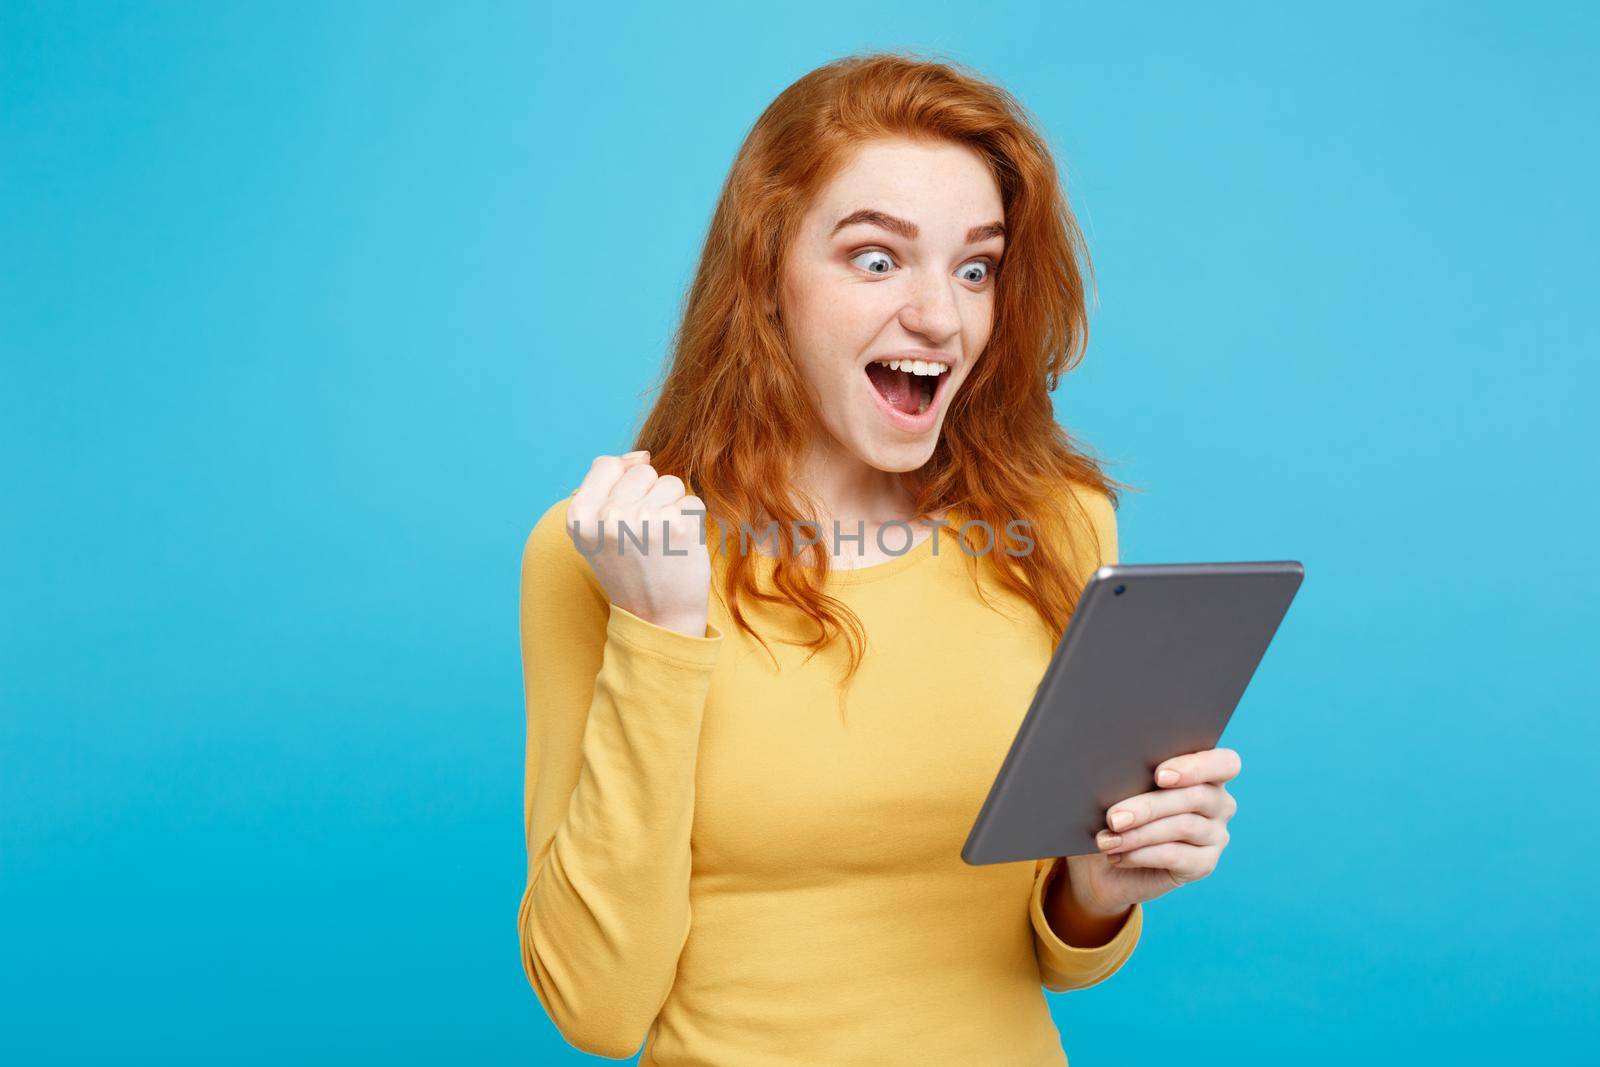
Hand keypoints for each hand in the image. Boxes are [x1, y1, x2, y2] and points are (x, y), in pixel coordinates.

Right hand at [565, 450, 712, 637]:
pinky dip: (691, 522)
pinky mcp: (677, 526)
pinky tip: (679, 547)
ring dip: (672, 507)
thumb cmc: (630, 569)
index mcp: (579, 517)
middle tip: (645, 536)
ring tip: (662, 541)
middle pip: (643, 472)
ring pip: (671, 483)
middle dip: (650, 496)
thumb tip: (641, 454)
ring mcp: (643, 520)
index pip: (607, 465)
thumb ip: (606, 487)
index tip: (627, 517)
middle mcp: (607, 517)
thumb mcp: (597, 531)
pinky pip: (691, 501)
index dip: (624, 486)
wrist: (657, 617)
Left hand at [1063, 747, 1240, 917]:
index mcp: (1206, 772)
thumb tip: (1116, 767)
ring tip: (1107, 840)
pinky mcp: (1203, 864)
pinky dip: (1142, 854)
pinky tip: (1118, 855)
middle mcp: (1219, 803)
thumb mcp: (1121, 788)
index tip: (1159, 775)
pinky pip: (1176, 856)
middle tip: (1113, 817)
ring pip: (1183, 826)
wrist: (1102, 863)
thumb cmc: (1115, 812)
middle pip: (1196, 797)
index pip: (1224, 763)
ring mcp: (1215, 835)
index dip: (1196, 767)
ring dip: (1139, 833)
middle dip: (1148, 806)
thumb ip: (1132, 774)